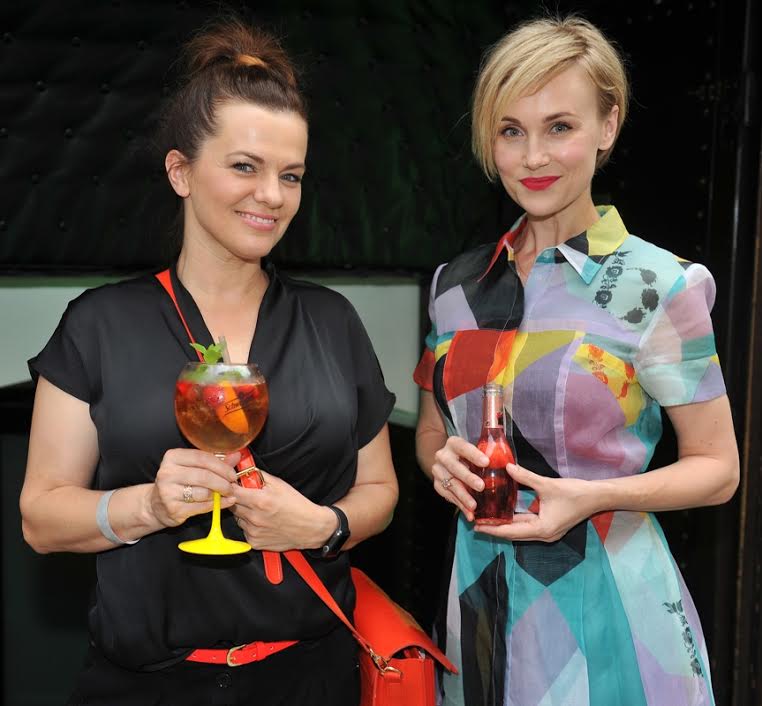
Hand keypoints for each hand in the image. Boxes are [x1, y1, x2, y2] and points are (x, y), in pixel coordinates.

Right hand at [149, 449, 239, 527]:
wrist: (157, 504)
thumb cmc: (179, 482)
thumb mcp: (193, 467)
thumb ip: (215, 462)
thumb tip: (237, 455)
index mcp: (172, 457)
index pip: (203, 458)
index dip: (222, 466)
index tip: (232, 473)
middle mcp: (167, 473)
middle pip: (204, 476)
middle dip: (223, 481)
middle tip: (232, 485)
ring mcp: (168, 492)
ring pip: (204, 492)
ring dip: (221, 494)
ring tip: (228, 494)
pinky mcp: (173, 509)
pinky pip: (202, 507)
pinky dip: (217, 505)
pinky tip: (225, 502)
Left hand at [231, 472, 333, 550]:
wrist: (310, 527)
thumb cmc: (297, 505)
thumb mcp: (280, 484)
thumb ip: (259, 476)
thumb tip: (245, 469)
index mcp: (260, 500)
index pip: (232, 491)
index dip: (230, 486)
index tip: (232, 484)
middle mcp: (254, 517)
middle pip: (232, 504)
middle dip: (238, 498)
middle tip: (250, 496)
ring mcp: (253, 531)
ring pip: (238, 518)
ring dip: (244, 512)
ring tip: (260, 510)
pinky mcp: (255, 542)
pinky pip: (244, 530)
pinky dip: (250, 525)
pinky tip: (263, 522)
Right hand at [431, 436, 488, 521]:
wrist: (448, 463)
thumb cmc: (469, 458)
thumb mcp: (477, 452)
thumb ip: (490, 457)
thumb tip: (513, 468)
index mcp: (454, 444)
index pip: (463, 447)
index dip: (474, 454)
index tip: (486, 462)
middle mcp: (443, 456)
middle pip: (454, 467)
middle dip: (468, 477)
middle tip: (481, 486)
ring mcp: (438, 471)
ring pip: (450, 484)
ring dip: (463, 496)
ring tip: (474, 506)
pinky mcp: (437, 485)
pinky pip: (449, 497)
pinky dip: (460, 506)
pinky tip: (469, 513)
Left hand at [475, 463, 600, 541]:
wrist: (597, 497)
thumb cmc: (574, 493)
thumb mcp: (547, 484)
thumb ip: (525, 477)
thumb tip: (506, 467)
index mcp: (541, 529)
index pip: (510, 531)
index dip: (492, 529)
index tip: (476, 526)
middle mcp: (543, 535)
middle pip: (513, 534)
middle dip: (495, 529)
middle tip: (476, 522)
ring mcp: (547, 532)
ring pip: (520, 531)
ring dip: (504, 526)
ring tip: (487, 520)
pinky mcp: (550, 526)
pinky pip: (528, 527)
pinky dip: (515, 522)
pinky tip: (505, 515)